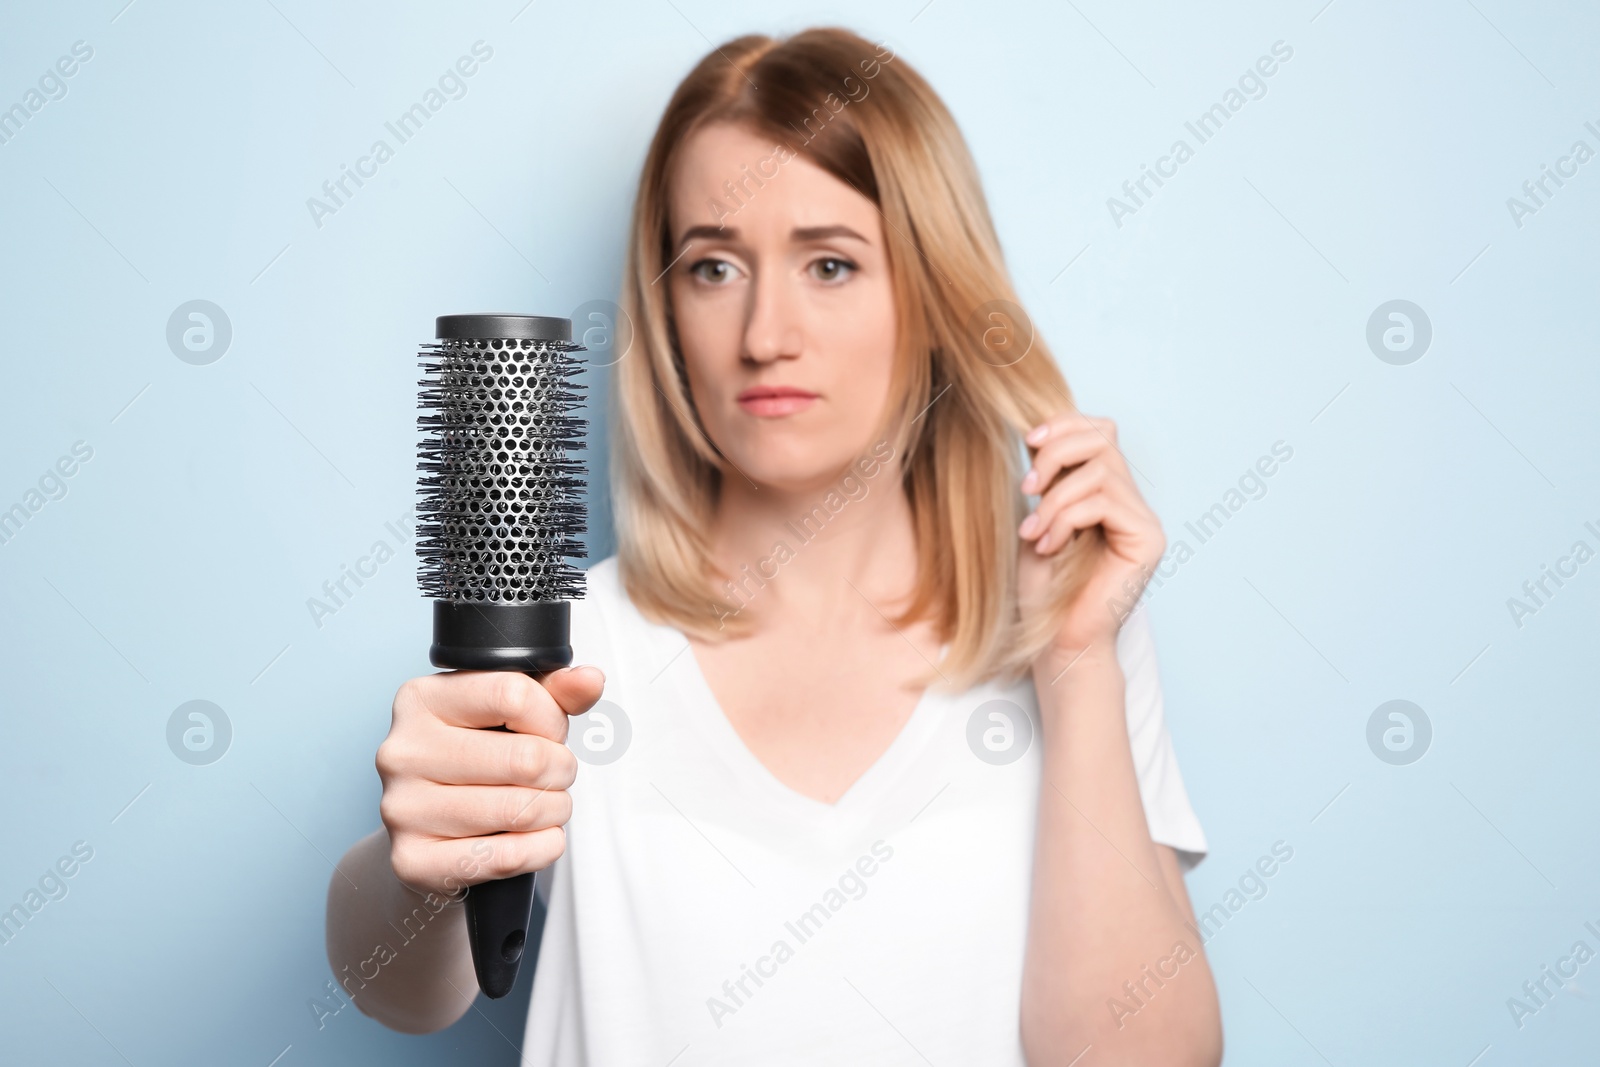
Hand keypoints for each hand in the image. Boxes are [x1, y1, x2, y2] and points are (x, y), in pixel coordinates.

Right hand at [375, 666, 604, 898]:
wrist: (426, 835)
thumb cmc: (473, 763)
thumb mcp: (507, 715)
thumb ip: (553, 693)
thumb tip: (590, 680)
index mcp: (420, 699)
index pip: (513, 695)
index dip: (552, 719)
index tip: (551, 733)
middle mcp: (402, 752)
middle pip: (525, 758)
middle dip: (561, 770)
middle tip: (557, 776)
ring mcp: (402, 809)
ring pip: (521, 810)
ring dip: (555, 811)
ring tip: (547, 806)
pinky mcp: (413, 861)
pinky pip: (508, 856)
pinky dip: (543, 848)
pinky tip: (537, 838)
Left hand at [1015, 412, 1164, 658]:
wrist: (1055, 637)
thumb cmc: (1042, 586)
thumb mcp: (1036, 516)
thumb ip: (1045, 476)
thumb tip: (1035, 433)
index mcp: (1106, 490)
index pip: (1099, 430)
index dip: (1063, 425)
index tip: (1027, 443)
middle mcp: (1131, 500)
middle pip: (1103, 436)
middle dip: (1056, 453)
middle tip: (1027, 489)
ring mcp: (1143, 519)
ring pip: (1100, 470)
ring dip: (1054, 499)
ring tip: (1033, 533)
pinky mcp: (1147, 539)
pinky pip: (1103, 502)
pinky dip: (1065, 518)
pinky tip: (1048, 546)